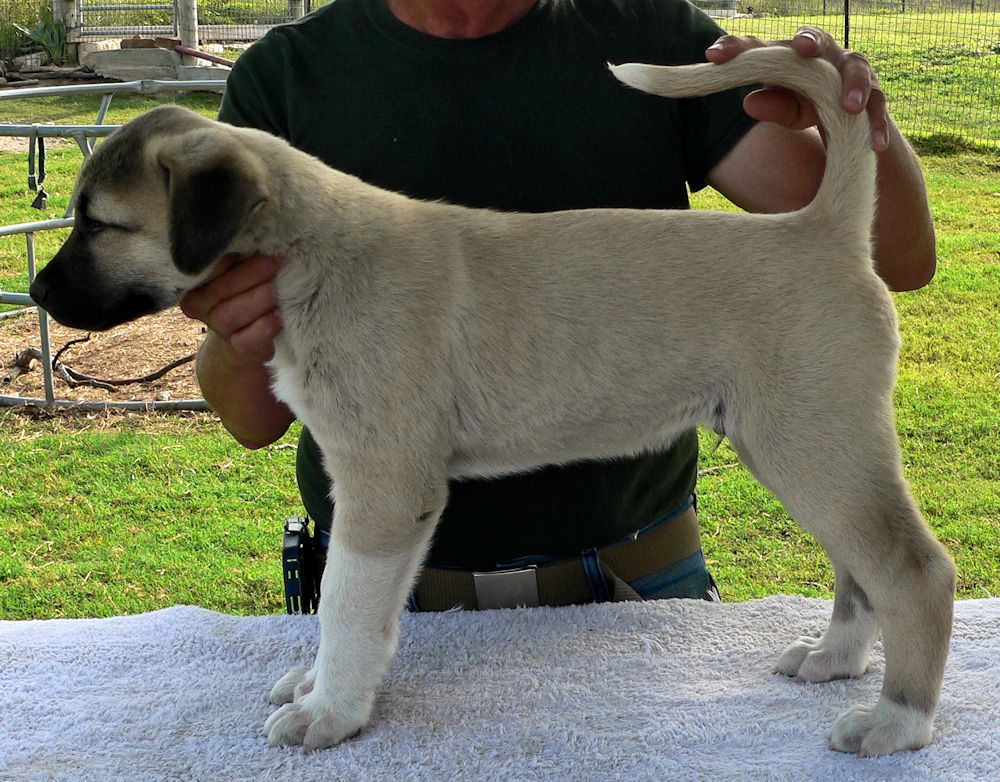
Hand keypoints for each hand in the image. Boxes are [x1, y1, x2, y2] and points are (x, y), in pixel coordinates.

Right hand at [180, 253, 282, 361]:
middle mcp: (198, 307)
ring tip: (278, 287)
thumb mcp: (238, 272)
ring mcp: (218, 329)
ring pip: (231, 315)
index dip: (231, 257)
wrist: (247, 339)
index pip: (206, 266)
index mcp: (194, 283)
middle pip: (221, 290)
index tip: (255, 243)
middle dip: (251, 275)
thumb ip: (240, 258)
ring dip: (259, 299)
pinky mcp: (239, 348)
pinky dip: (265, 327)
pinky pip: (248, 339)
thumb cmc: (244, 293)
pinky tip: (278, 315)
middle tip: (274, 262)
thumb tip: (259, 235)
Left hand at [706, 27, 888, 151]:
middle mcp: (824, 53)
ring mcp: (852, 70)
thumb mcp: (784, 108)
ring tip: (850, 107)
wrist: (844, 112)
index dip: (738, 47)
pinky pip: (878, 107)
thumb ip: (771, 104)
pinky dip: (878, 125)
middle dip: (811, 41)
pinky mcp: (874, 95)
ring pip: (857, 70)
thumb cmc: (802, 102)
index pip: (762, 46)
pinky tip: (875, 146)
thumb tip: (749, 103)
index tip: (713, 56)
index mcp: (791, 54)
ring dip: (855, 86)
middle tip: (803, 48)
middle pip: (819, 40)